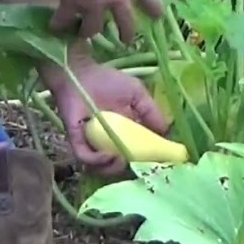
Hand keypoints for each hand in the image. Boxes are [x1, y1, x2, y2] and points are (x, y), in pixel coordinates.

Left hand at [43, 60, 169, 177]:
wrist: (79, 73)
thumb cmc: (108, 81)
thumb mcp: (137, 94)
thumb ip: (151, 111)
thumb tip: (166, 132)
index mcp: (125, 133)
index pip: (137, 153)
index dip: (148, 161)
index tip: (160, 163)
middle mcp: (109, 142)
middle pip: (120, 166)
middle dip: (131, 169)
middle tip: (140, 165)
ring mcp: (92, 143)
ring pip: (102, 168)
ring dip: (114, 169)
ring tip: (122, 161)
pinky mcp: (76, 141)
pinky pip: (86, 158)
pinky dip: (98, 161)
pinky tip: (109, 155)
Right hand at [50, 0, 162, 42]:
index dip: (153, 7)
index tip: (157, 16)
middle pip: (126, 21)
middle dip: (127, 33)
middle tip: (126, 41)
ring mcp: (94, 4)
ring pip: (95, 28)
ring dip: (90, 32)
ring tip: (86, 36)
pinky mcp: (73, 6)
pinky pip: (65, 20)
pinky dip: (60, 24)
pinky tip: (55, 27)